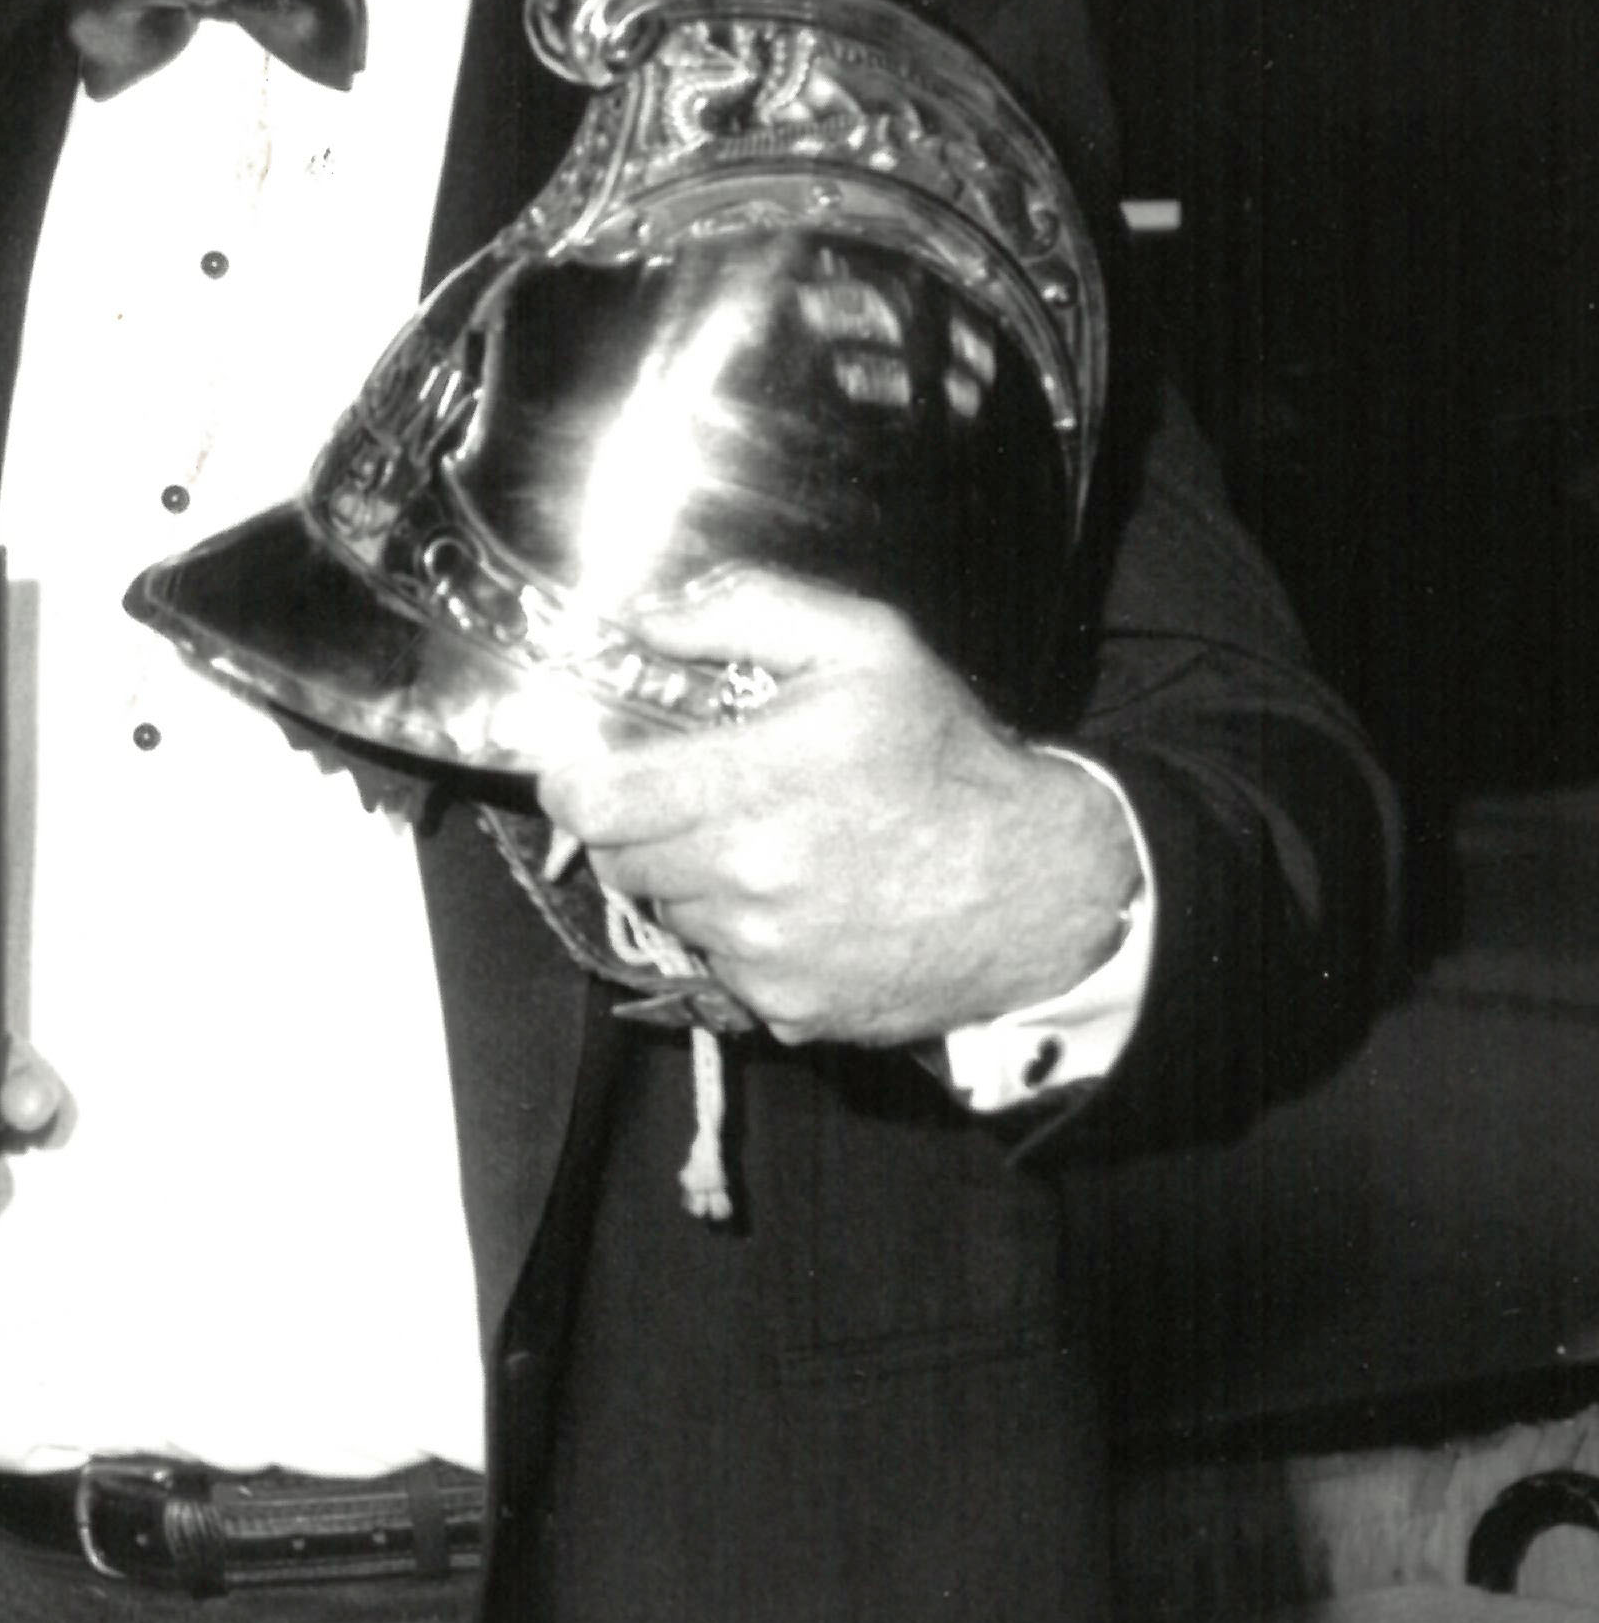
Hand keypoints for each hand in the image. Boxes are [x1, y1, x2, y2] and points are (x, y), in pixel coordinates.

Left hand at [523, 569, 1140, 1048]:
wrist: (1045, 887)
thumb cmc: (948, 760)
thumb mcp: (865, 646)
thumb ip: (744, 613)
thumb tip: (646, 621)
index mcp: (752, 785)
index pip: (591, 802)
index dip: (578, 780)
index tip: (599, 766)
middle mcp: (746, 879)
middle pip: (620, 857)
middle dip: (646, 823)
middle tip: (704, 798)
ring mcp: (764, 954)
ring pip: (670, 911)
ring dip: (695, 881)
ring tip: (770, 848)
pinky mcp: (788, 1010)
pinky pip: (721, 967)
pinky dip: (743, 938)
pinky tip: (803, 904)